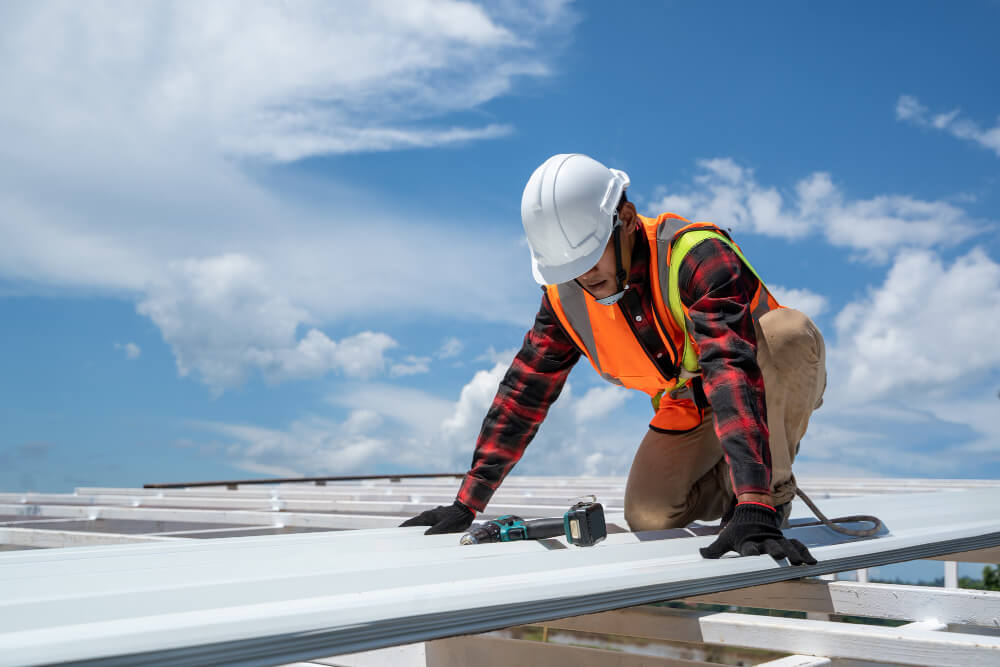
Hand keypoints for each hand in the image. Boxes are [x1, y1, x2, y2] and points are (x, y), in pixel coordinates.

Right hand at [399, 500, 474, 534]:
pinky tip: (422, 538)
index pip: (411, 523)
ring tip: (408, 540)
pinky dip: (422, 532)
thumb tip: (425, 535)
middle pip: (413, 524)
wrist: (466, 509)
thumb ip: (436, 530)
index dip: (402, 528)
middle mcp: (428, 516)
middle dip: (406, 531)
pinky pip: (427, 527)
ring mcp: (432, 517)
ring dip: (414, 532)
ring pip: (420, 526)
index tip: (394, 533)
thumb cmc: (457, 516)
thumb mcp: (447, 525)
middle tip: (399, 539)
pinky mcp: (437, 520)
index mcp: (428, 516)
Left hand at [700, 502, 815, 564]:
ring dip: (794, 553)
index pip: (749, 547)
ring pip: (787, 546)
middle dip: (776, 550)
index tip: (752, 554)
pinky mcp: (785, 540)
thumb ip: (714, 550)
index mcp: (748, 542)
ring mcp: (776, 540)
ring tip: (801, 563)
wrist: (754, 510)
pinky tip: (813, 563)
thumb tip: (700, 554)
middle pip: (771, 546)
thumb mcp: (726, 538)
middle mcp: (764, 541)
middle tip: (781, 556)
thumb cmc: (739, 530)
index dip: (751, 551)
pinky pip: (797, 545)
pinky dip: (805, 552)